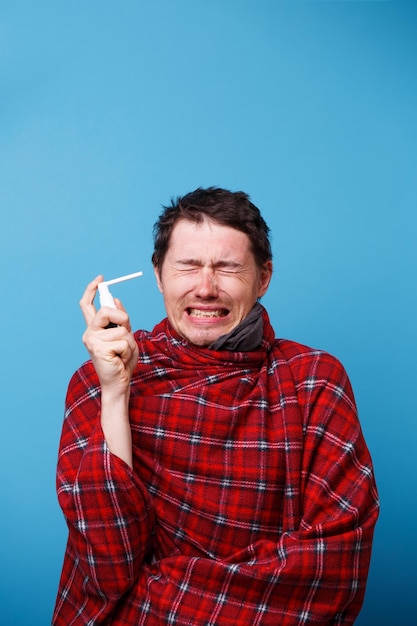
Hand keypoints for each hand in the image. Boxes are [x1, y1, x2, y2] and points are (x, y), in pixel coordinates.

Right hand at [79, 275, 138, 396]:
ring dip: (129, 341)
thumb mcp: (125, 337)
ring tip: (123, 354)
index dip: (92, 289)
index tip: (100, 278)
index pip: (87, 305)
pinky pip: (123, 341)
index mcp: (94, 329)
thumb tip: (116, 299)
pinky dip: (128, 350)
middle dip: (122, 317)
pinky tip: (121, 360)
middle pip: (106, 311)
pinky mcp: (99, 349)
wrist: (119, 383)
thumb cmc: (122, 361)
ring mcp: (92, 341)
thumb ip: (120, 320)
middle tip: (126, 329)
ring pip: (120, 329)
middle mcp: (89, 333)